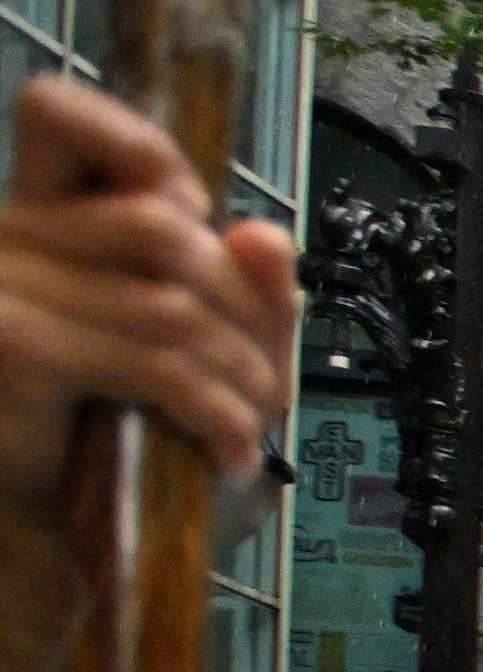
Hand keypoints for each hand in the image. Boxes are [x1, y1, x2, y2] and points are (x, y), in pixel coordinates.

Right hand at [0, 77, 296, 671]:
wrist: (31, 556)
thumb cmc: (104, 456)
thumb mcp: (180, 362)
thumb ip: (228, 294)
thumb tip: (269, 237)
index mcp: (27, 223)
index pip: (58, 114)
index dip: (145, 150)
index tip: (198, 222)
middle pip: (163, 228)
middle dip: (246, 309)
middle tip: (267, 384)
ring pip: (171, 303)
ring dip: (244, 374)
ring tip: (251, 426)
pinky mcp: (14, 354)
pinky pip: (158, 364)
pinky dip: (220, 413)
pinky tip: (229, 455)